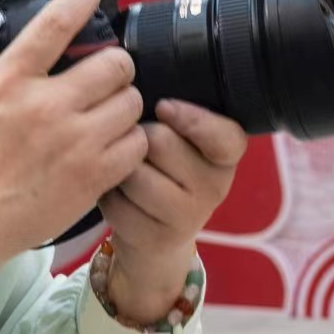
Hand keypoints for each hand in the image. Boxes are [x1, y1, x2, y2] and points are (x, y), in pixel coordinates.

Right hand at [0, 0, 146, 304]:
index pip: (56, 23)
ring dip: (123, 104)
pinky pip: (136, 144)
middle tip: (104, 77)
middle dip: (114, 66)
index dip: (80, 0)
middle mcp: (47, 105)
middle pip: (115, 63)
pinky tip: (111, 145)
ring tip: (107, 114)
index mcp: (9, 79)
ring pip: (132, 102)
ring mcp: (74, 142)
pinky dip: (129, 142)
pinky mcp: (92, 176)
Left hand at [99, 100, 247, 322]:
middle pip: (160, 141)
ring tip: (127, 173)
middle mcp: (216, 187)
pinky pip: (117, 202)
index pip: (224, 135)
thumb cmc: (164, 174)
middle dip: (138, 137)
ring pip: (135, 172)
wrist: (156, 240)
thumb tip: (134, 94)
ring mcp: (190, 217)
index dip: (192, 118)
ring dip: (119, 168)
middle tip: (139, 148)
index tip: (163, 107)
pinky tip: (118, 198)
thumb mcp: (180, 143)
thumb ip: (173, 118)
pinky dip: (108, 196)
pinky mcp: (158, 239)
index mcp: (226, 156)